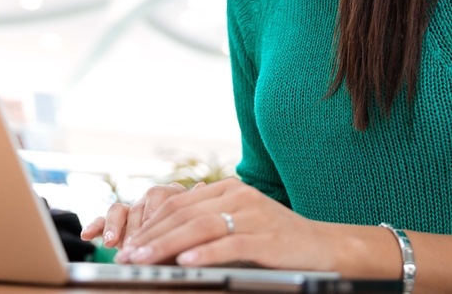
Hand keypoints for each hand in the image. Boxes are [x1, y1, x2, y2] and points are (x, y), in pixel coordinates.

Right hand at [80, 182, 202, 248]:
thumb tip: (201, 185)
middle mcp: (150, 201)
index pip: (161, 197)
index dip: (154, 216)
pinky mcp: (118, 225)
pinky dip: (96, 226)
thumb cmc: (192, 240)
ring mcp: (133, 211)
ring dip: (113, 227)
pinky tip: (87, 235)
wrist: (183, 252)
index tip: (150, 234)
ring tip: (110, 243)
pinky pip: (104, 220)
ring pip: (119, 210)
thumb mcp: (197, 226)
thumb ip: (196, 208)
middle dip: (134, 228)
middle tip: (132, 247)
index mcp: (172, 197)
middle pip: (138, 205)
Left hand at [116, 177, 338, 270]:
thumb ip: (208, 223)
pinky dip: (205, 253)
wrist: (324, 246)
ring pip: (201, 226)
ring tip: (145, 260)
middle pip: (184, 214)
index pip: (179, 204)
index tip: (128, 244)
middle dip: (151, 236)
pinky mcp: (267, 237)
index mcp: (228, 189)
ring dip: (167, 245)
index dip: (150, 223)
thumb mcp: (240, 223)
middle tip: (127, 255)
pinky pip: (230, 243)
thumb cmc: (276, 239)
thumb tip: (165, 240)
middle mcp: (238, 195)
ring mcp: (253, 214)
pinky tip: (186, 262)